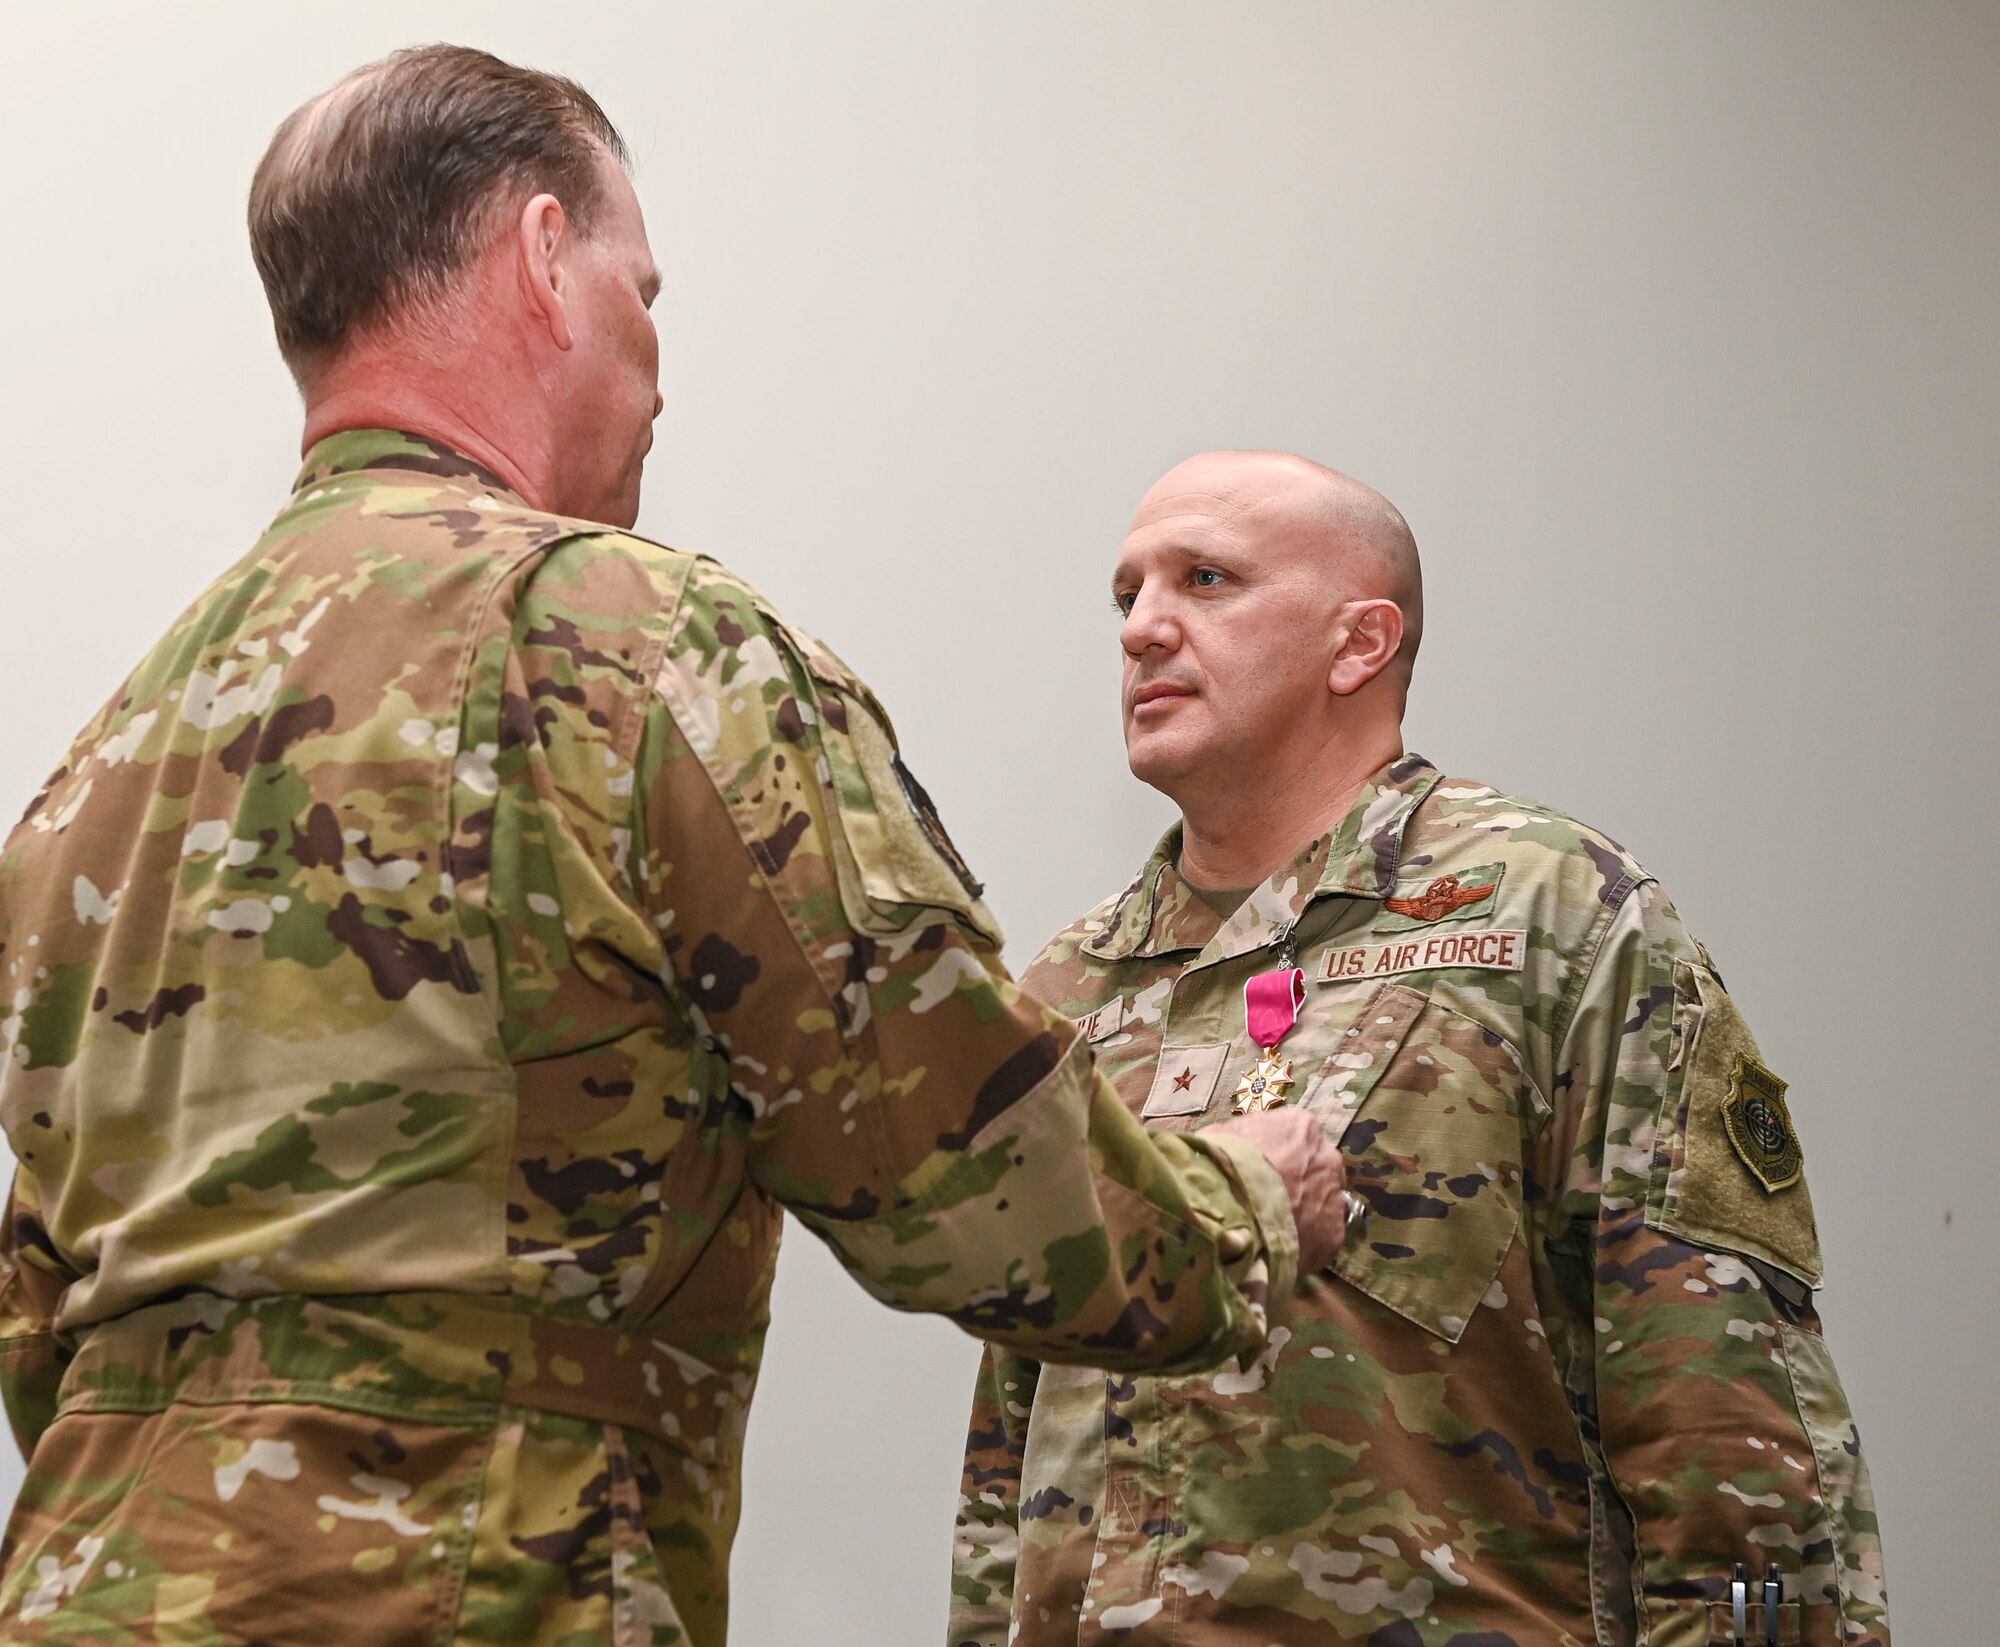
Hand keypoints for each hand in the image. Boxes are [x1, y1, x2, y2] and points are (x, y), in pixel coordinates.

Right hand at [1208, 1107, 1349, 1275]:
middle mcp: (1328, 1158)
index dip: (1282, 1156)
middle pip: (1317, 1170)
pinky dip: (1303, 1243)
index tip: (1264, 1170)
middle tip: (1270, 1199)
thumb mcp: (1222, 1136)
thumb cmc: (1220, 1166)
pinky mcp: (1333, 1236)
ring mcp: (1335, 1198)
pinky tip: (1279, 1248)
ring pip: (1322, 1205)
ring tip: (1273, 1227)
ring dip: (1303, 1213)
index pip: (1299, 1139)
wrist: (1227, 1211)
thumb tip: (1235, 1146)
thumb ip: (1241, 1138)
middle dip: (1298, 1183)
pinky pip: (1320, 1238)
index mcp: (1302, 1127)